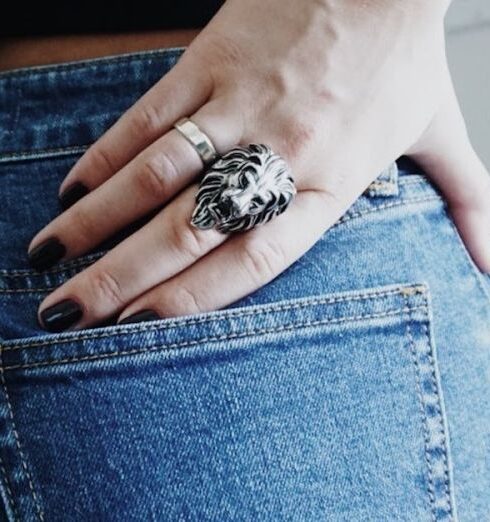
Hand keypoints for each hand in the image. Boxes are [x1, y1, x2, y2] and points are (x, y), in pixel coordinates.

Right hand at [27, 0, 489, 331]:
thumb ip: (469, 204)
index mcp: (330, 182)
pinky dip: (104, 156)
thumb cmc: (403, 57)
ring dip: (95, 223)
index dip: (190, 300)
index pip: (250, 260)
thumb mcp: (440, 134)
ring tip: (47, 264)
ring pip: (153, 175)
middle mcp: (277, 151)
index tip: (139, 329)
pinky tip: (71, 192)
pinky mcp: (208, 62)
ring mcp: (236, 104)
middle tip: (69, 317)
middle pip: (187, 228)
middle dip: (121, 278)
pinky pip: (146, 117)